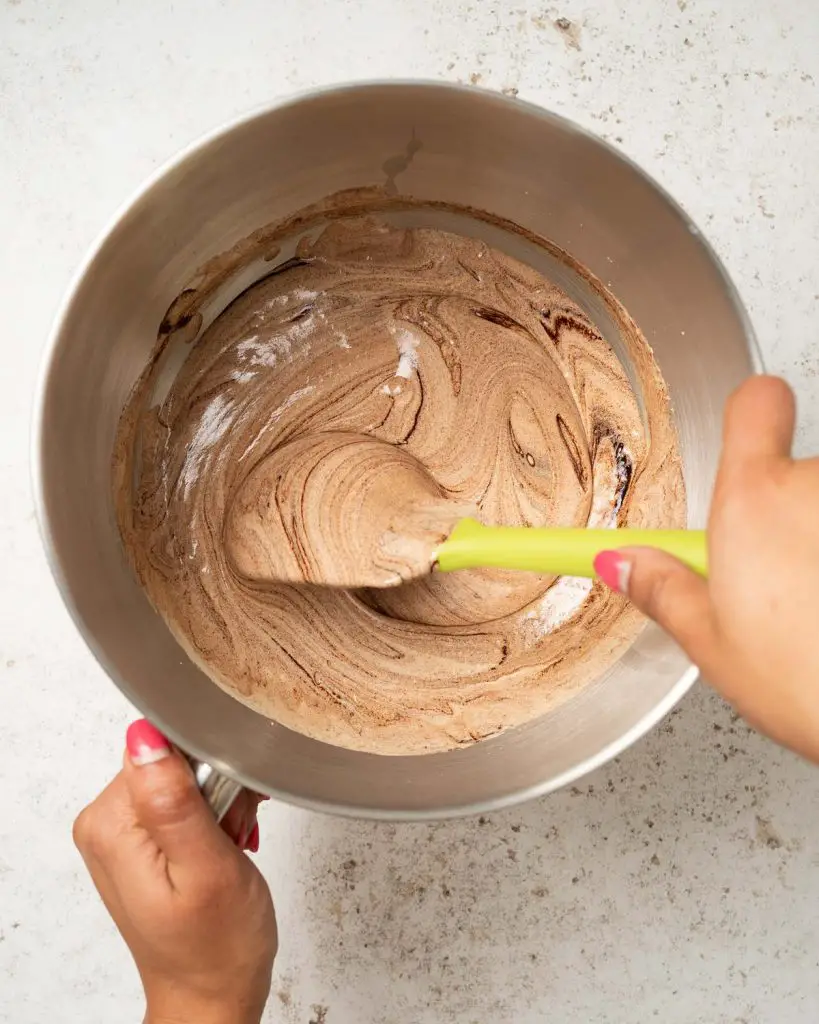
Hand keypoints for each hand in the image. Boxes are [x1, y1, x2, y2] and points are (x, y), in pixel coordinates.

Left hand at [73, 720, 276, 1023]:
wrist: (211, 994)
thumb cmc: (216, 946)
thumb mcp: (206, 869)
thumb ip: (176, 801)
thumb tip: (148, 736)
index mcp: (111, 824)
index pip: (161, 746)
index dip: (209, 767)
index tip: (226, 808)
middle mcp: (105, 823)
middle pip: (173, 759)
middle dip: (219, 788)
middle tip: (231, 836)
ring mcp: (122, 832)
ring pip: (185, 776)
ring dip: (221, 804)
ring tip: (228, 846)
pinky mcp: (141, 840)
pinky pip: (183, 798)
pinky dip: (214, 817)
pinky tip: (222, 846)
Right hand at [593, 376, 818, 762]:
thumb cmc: (815, 685)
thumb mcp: (714, 645)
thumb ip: (664, 591)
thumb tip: (624, 564)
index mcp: (754, 501)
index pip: (756, 402)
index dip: (750, 418)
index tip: (742, 446)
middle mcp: (816, 486)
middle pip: (798, 471)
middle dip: (789, 516)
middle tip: (782, 583)